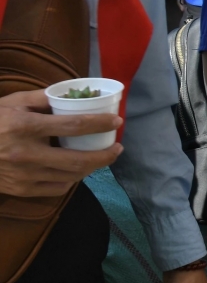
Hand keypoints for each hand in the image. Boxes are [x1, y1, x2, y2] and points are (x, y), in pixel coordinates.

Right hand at [0, 91, 122, 196]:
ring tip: (101, 157)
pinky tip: (78, 170)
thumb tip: (74, 93)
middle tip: (117, 148)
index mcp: (24, 126)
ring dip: (91, 168)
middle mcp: (25, 154)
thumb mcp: (13, 101)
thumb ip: (43, 97)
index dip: (99, 123)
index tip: (116, 121)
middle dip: (104, 156)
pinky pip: (56, 188)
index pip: (72, 125)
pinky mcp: (20, 189)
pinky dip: (72, 179)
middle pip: (76, 160)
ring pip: (69, 176)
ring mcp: (22, 175)